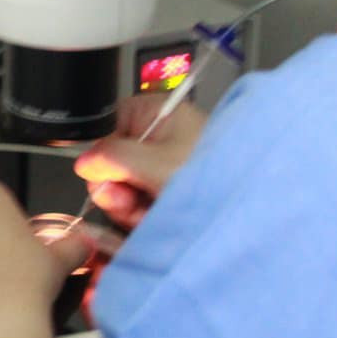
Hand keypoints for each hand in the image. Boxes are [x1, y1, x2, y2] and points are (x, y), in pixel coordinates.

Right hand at [73, 93, 206, 229]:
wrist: (250, 213)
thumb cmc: (217, 178)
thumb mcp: (155, 165)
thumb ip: (112, 158)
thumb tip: (85, 162)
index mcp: (164, 115)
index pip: (114, 122)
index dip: (105, 150)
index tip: (106, 173)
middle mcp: (167, 138)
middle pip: (117, 159)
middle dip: (117, 185)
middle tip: (129, 199)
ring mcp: (171, 167)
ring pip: (128, 185)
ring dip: (128, 205)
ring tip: (145, 213)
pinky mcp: (176, 193)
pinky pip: (144, 201)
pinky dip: (142, 215)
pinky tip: (150, 222)